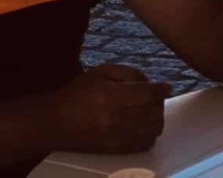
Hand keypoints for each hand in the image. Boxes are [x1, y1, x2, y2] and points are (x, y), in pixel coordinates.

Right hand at [55, 64, 171, 153]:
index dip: (161, 89)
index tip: (167, 86)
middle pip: (153, 112)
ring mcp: (117, 138)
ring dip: (157, 118)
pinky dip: (150, 133)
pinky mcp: (116, 150)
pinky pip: (144, 144)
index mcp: (111, 97)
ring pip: (152, 130)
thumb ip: (128, 72)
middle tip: (156, 96)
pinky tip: (144, 125)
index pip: (146, 94)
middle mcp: (116, 119)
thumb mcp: (100, 72)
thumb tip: (150, 82)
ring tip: (151, 110)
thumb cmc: (77, 93)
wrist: (55, 123)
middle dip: (159, 102)